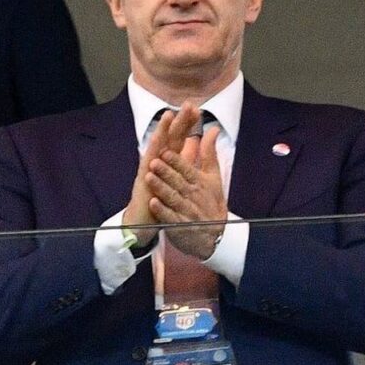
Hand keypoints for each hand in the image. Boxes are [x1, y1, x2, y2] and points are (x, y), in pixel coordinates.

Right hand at [123, 103, 200, 245]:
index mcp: (170, 161)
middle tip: (187, 104)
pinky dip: (152, 149)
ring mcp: (150, 169)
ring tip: (169, 114)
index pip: (181, 138)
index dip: (188, 125)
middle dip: (179, 121)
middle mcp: (159, 161)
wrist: (143, 222)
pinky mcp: (143, 179)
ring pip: (158, 145)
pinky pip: (148, 161)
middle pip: (171, 137)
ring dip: (164, 129)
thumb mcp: (178, 175)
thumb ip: (187, 158)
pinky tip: (156, 138)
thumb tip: (197, 140)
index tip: (198, 110)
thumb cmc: (160, 198)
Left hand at [146, 126, 226, 258]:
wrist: (213, 235)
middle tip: (154, 162)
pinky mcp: (179, 225)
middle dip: (166, 172)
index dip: (176, 161)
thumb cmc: (211, 202)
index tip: (165, 151)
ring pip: (172, 197)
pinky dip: (162, 210)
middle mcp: (193, 195)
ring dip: (161, 188)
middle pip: (178, 182)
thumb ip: (210, 153)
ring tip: (149, 178)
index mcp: (200, 182)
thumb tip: (212, 130)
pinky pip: (170, 217)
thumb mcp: (214, 177)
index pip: (187, 169)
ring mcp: (186, 211)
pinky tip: (153, 203)